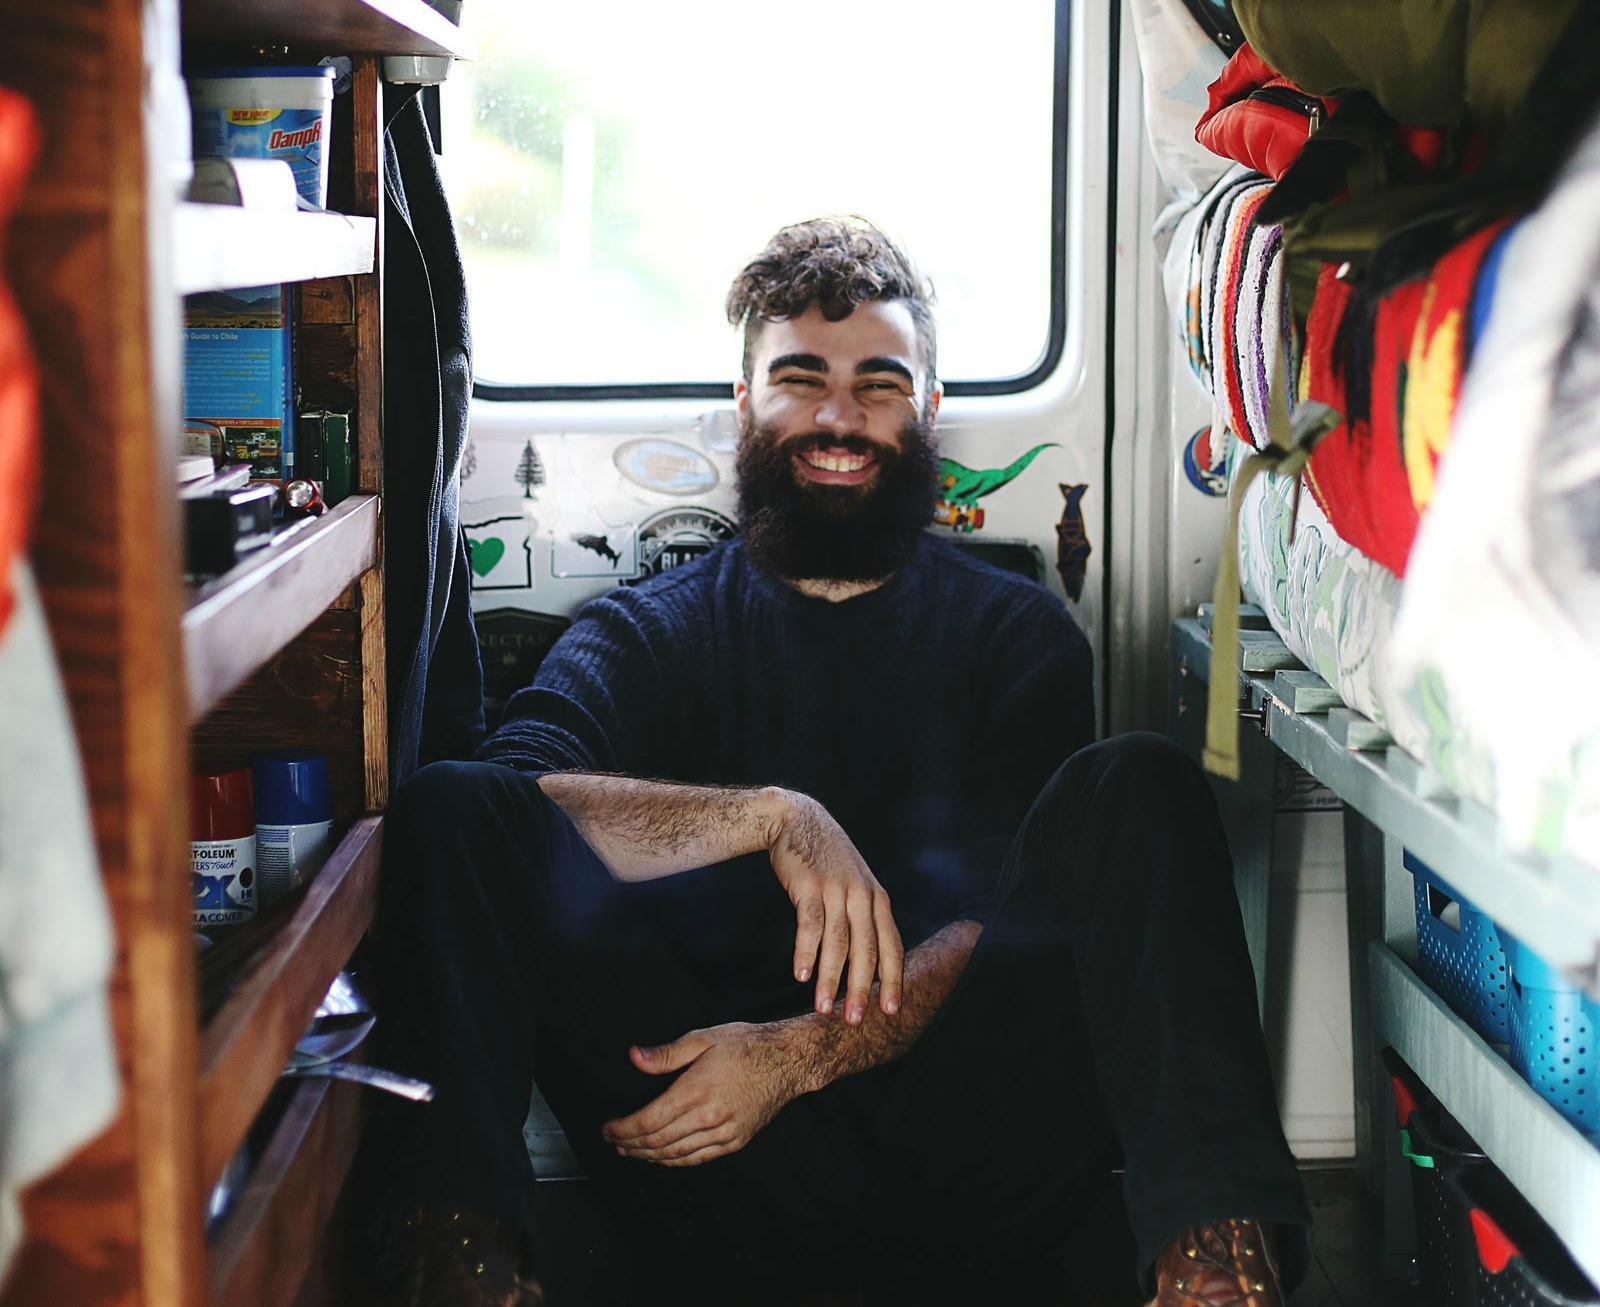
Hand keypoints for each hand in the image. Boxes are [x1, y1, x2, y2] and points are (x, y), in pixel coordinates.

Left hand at [601, 1023, 801, 1166]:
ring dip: (648, 1155)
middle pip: (658, 1142)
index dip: (623, 1129)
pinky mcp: (735, 1141)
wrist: (787, 1060)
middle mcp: (710, 1117)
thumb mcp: (703, 1038)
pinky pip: (697, 1158)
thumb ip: (667, 1053)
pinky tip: (661, 1156)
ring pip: (676, 1154)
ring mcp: (724, 1132)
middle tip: (613, 1140)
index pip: (648, 1121)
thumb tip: (634, 1057)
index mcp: (698, 1090)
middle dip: (630, 1144)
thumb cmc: (745, 1045)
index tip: (607, 1128)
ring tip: (630, 1150)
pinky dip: (674, 1160)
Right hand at [765, 792, 902, 1023]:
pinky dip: (805, 952)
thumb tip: (868, 960)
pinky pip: (810, 925)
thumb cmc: (826, 859)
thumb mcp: (855, 883)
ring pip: (838, 943)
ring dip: (830, 979)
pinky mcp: (811, 885)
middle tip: (855, 1022)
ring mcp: (837, 890)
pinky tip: (799, 976)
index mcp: (878, 899)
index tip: (891, 1012)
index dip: (893, 980)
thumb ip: (863, 916)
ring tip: (823, 1009)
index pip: (892, 947)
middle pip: (867, 950)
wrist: (796, 820)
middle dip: (862, 990)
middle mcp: (863, 895)